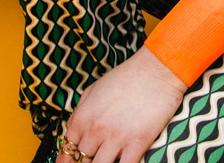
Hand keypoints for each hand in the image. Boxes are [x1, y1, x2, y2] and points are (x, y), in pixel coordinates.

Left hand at [64, 46, 186, 162]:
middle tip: (93, 159)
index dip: (67, 160)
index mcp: (83, 116)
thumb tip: (75, 131)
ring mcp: (116, 138)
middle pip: (82, 162)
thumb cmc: (127, 76)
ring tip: (107, 162)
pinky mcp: (137, 143)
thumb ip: (81, 110)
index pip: (67, 149)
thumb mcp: (95, 88)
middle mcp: (96, 130)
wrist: (156, 69)